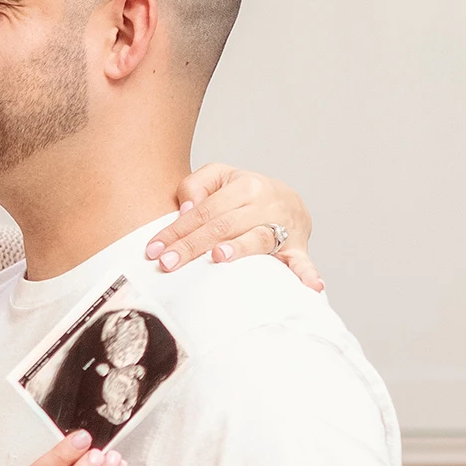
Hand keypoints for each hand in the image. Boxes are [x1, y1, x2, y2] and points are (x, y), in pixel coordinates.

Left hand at [149, 165, 322, 290]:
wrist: (288, 200)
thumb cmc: (244, 194)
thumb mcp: (220, 178)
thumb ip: (197, 186)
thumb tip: (186, 210)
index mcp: (245, 186)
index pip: (204, 211)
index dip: (177, 230)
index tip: (154, 249)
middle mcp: (265, 205)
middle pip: (223, 227)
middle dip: (192, 246)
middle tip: (167, 263)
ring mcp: (283, 227)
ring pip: (258, 240)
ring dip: (241, 249)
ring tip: (219, 258)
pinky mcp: (297, 249)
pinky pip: (302, 262)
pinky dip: (308, 274)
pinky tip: (312, 287)